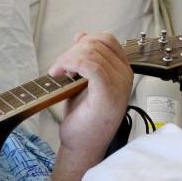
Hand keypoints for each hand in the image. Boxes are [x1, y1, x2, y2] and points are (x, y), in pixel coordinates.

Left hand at [47, 32, 132, 179]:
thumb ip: (84, 59)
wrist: (82, 146)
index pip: (106, 39)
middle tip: (58, 69)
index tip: (67, 58)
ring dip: (66, 59)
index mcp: (122, 71)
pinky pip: (90, 65)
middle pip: (97, 43)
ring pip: (91, 53)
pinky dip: (70, 64)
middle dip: (71, 51)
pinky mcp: (107, 93)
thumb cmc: (83, 119)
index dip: (83, 42)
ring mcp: (119, 84)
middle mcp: (125, 75)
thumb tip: (81, 34)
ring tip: (57, 73)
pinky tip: (60, 74)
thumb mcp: (82, 82)